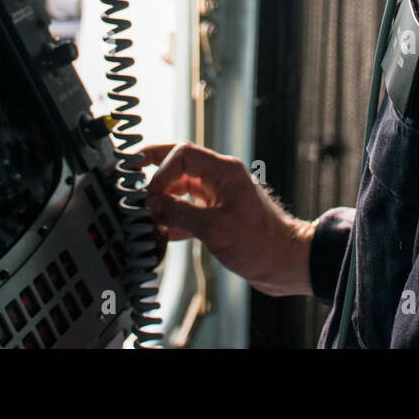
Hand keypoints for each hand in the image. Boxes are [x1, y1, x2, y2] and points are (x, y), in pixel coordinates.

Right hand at [137, 143, 314, 296]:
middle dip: (156, 170)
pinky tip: (162, 230)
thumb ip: (179, 214)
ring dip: (164, 198)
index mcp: (224, 171)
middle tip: (131, 173)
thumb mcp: (214, 229)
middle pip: (181, 164)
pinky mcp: (221, 215)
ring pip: (184, 187)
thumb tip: (152, 207)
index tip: (149, 196)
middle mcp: (222, 178)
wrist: (287, 263)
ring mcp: (221, 196)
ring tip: (145, 212)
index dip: (161, 171)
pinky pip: (190, 208)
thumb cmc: (261, 244)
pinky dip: (175, 217)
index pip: (183, 155)